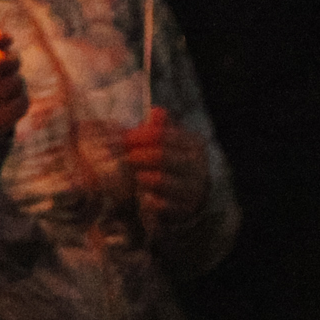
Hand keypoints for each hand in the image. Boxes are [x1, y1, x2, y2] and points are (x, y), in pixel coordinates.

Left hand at [122, 107, 210, 241]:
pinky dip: (150, 200)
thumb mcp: (169, 143)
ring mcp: (192, 189)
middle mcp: (197, 166)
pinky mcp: (184, 209)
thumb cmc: (172, 163)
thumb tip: (155, 110)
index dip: (138, 135)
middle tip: (124, 157)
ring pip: (162, 180)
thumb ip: (160, 128)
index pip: (162, 135)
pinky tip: (143, 196)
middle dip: (138, 156)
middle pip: (162, 156)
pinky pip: (163, 204)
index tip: (122, 138)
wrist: (190, 197)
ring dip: (142, 177)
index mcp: (193, 144)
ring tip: (134, 175)